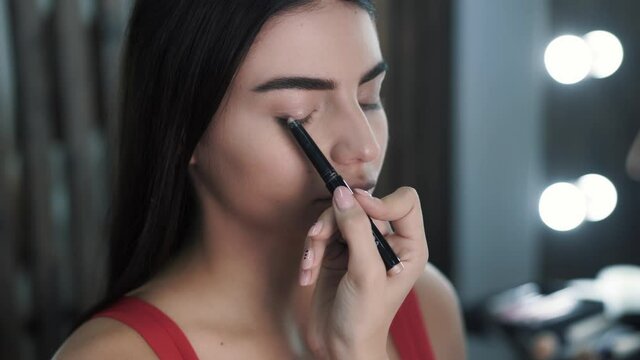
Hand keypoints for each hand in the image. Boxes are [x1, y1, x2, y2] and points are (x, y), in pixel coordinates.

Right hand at [299, 186, 427, 358]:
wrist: (340, 348)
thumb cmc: (365, 320)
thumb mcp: (365, 273)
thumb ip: (356, 230)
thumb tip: (343, 194)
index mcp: (409, 247)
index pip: (405, 202)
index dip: (381, 202)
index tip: (357, 210)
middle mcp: (388, 243)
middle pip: (362, 206)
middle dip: (336, 222)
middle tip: (318, 238)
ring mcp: (361, 246)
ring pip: (337, 217)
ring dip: (318, 238)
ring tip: (310, 265)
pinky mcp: (338, 253)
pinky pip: (322, 234)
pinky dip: (311, 251)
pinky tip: (307, 275)